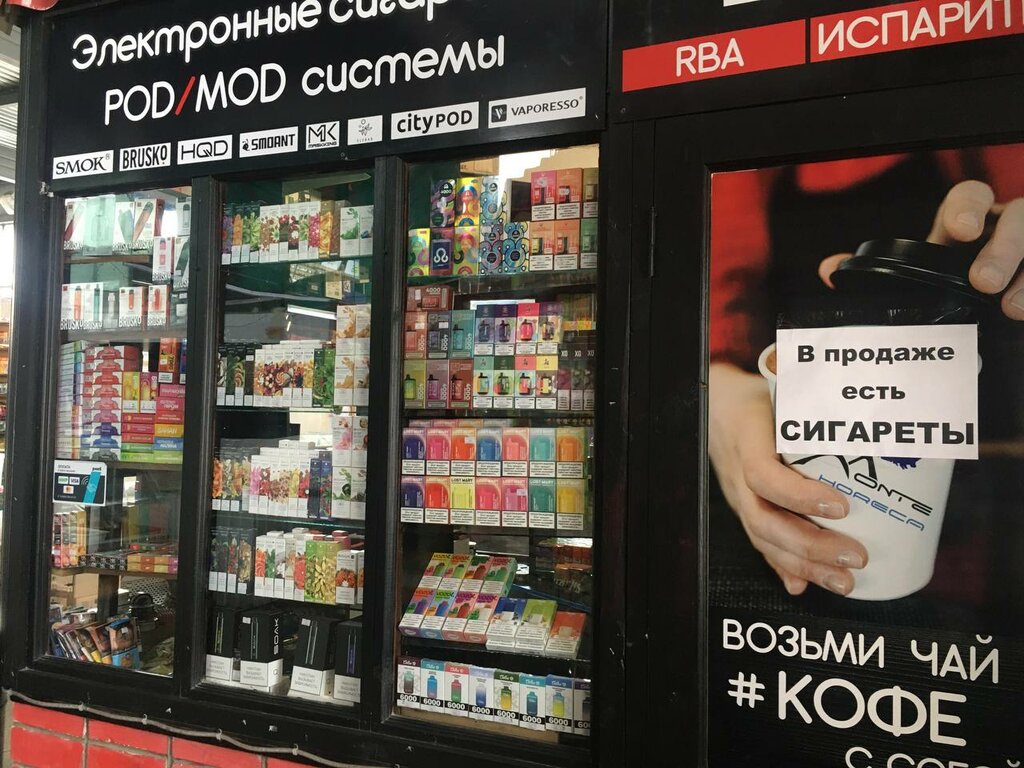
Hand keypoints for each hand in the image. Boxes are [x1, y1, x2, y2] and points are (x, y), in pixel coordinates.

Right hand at [709, 362, 868, 595]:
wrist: (716, 404)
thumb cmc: (757, 397)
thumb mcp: (783, 392)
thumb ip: (816, 405)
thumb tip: (868, 409)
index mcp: (747, 440)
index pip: (763, 475)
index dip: (799, 496)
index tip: (841, 506)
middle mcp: (738, 474)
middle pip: (765, 520)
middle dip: (811, 546)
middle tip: (857, 556)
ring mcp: (738, 495)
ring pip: (764, 538)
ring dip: (804, 565)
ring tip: (844, 581)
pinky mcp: (745, 507)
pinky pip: (761, 542)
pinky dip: (782, 567)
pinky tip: (802, 586)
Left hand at [818, 180, 1023, 319]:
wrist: (991, 299)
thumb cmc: (953, 278)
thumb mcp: (921, 270)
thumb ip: (879, 270)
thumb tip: (828, 270)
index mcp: (967, 222)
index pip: (970, 197)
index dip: (967, 208)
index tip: (959, 231)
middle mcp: (1004, 226)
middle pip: (1017, 216)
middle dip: (1004, 246)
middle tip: (984, 281)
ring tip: (1012, 307)